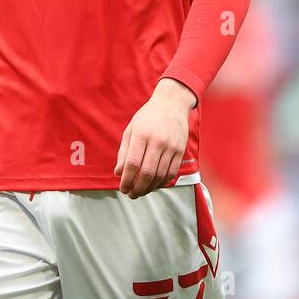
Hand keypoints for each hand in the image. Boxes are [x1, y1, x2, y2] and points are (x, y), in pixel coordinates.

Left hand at [114, 78, 195, 198]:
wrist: (172, 104)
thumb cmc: (147, 117)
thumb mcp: (131, 129)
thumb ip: (124, 152)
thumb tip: (118, 172)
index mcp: (142, 135)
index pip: (133, 163)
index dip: (127, 179)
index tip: (122, 188)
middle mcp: (157, 141)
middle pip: (147, 172)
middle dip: (137, 188)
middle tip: (131, 194)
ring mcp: (171, 146)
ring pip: (160, 175)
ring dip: (149, 188)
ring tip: (141, 192)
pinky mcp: (180, 151)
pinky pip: (171, 173)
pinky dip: (162, 183)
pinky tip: (154, 185)